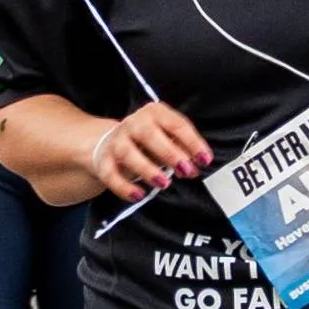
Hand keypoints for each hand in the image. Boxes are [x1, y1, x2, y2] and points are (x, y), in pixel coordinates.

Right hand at [90, 101, 211, 197]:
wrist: (109, 143)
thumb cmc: (147, 142)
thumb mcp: (166, 139)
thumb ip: (182, 150)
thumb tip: (196, 165)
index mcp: (154, 113)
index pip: (175, 124)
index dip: (192, 142)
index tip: (205, 159)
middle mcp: (133, 124)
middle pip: (149, 134)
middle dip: (170, 153)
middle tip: (186, 171)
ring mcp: (116, 141)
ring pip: (128, 152)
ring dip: (147, 168)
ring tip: (164, 183)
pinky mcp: (103, 161)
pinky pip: (110, 174)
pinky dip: (123, 186)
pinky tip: (138, 195)